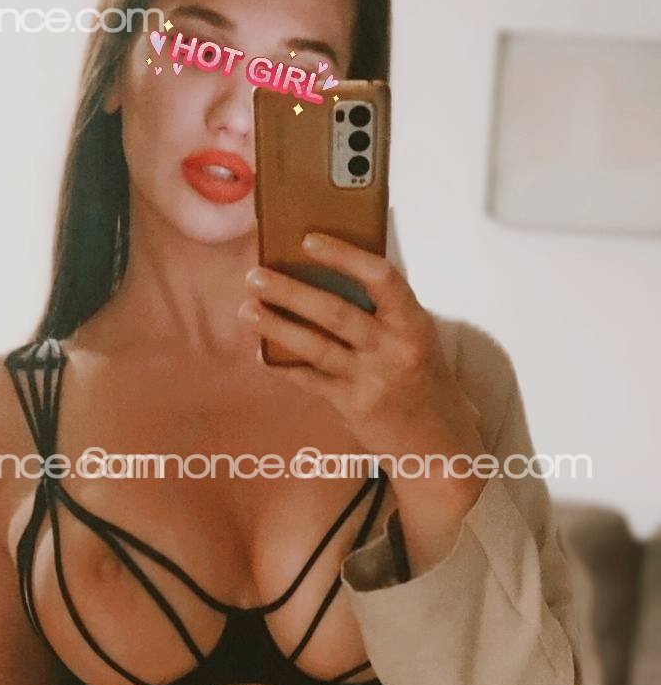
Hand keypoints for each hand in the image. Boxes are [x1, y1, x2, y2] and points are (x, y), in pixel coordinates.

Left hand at [239, 232, 488, 571]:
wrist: (438, 444)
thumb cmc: (421, 382)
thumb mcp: (415, 340)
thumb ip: (382, 312)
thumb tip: (325, 275)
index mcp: (414, 322)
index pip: (382, 276)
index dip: (344, 255)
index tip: (308, 240)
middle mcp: (396, 348)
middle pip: (336, 311)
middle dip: (290, 291)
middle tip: (256, 274)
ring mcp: (374, 378)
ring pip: (316, 345)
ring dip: (276, 325)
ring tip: (247, 309)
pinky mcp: (355, 406)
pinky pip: (310, 379)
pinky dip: (283, 364)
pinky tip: (261, 352)